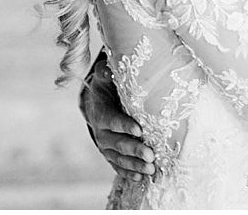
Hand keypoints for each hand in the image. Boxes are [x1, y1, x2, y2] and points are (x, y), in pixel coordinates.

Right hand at [81, 54, 155, 181]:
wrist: (96, 104)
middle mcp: (102, 134)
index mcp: (101, 114)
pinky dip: (130, 173)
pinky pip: (119, 166)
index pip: (112, 121)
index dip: (125, 125)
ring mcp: (106, 147)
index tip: (140, 129)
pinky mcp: (111, 156)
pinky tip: (142, 178)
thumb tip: (107, 68)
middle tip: (151, 155)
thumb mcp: (104, 78)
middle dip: (135, 150)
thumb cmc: (106, 88)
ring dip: (135, 165)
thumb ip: (105, 73)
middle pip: (119, 143)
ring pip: (120, 158)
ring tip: (151, 169)